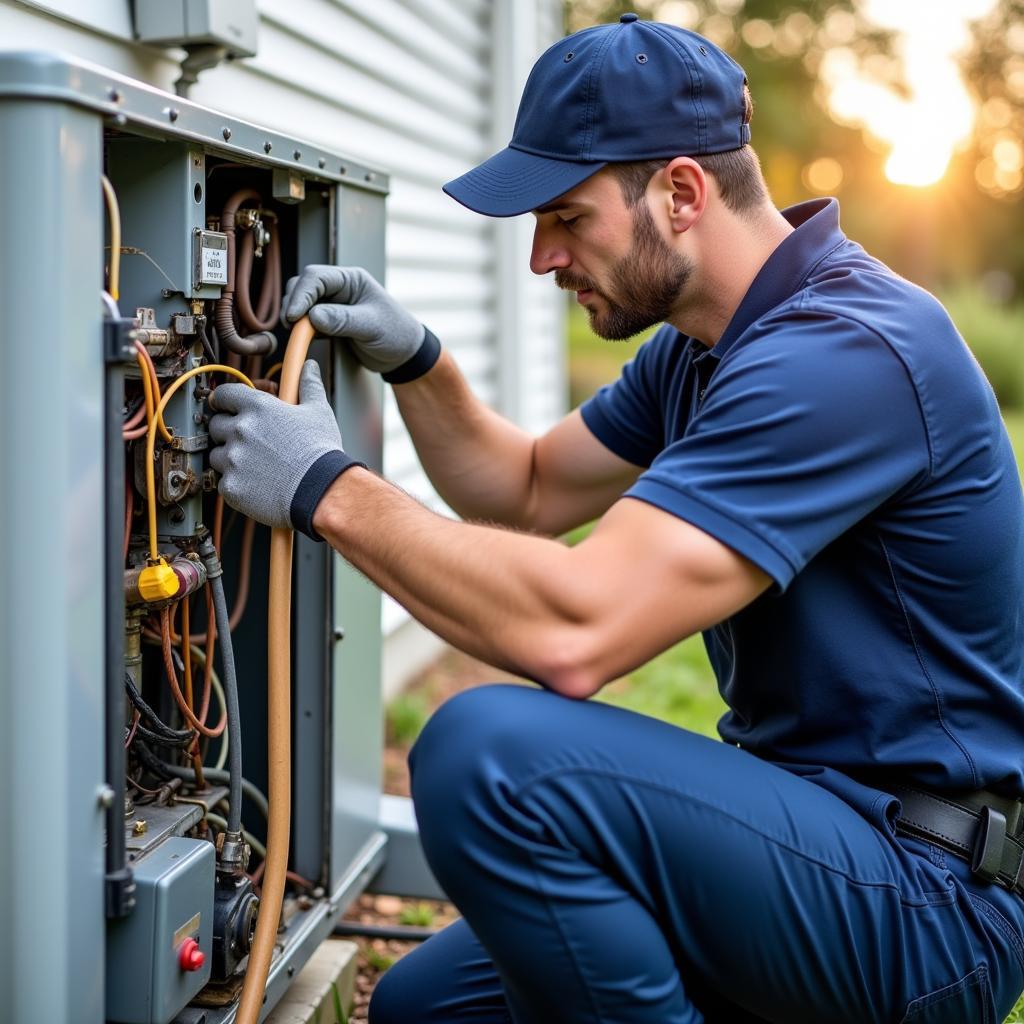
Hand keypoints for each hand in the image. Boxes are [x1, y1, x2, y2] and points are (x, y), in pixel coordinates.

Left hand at [208, 361, 362, 538]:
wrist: (323, 492)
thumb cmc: (321, 453)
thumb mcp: (319, 412)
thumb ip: (308, 386)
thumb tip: (308, 368)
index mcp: (258, 408)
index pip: (223, 395)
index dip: (225, 401)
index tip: (228, 408)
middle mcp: (240, 430)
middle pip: (216, 425)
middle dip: (228, 431)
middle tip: (250, 442)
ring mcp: (233, 459)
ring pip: (217, 455)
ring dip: (230, 458)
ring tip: (256, 466)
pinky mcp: (231, 486)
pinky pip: (223, 482)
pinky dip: (236, 483)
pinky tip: (257, 485)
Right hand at [281, 266, 437, 380]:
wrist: (404, 354)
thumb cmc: (396, 334)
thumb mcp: (371, 327)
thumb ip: (342, 320)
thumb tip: (312, 317)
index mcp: (351, 279)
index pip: (316, 277)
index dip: (301, 294)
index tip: (293, 316)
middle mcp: (339, 288)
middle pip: (303, 286)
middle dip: (294, 304)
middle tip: (291, 327)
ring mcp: (333, 304)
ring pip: (302, 302)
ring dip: (294, 316)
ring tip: (297, 334)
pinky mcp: (329, 320)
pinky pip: (307, 319)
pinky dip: (301, 327)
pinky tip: (303, 338)